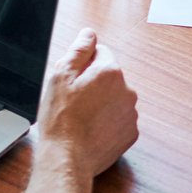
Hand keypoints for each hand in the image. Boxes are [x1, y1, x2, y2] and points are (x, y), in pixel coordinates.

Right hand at [36, 28, 138, 176]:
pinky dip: (108, 122)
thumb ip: (78, 50)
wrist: (67, 158)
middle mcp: (127, 90)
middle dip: (94, 84)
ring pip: (115, 98)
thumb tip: (89, 34)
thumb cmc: (61, 119)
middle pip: (109, 76)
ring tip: (82, 118)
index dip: (82, 65)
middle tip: (74, 101)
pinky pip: (119, 119)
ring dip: (102, 103)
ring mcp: (131, 113)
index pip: (100, 53)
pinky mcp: (131, 133)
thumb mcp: (60, 76)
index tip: (72, 81)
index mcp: (110, 72)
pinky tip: (91, 130)